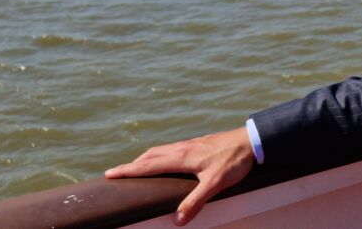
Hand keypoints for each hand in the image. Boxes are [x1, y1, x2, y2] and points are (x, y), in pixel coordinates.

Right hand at [105, 127, 254, 225]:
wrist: (251, 140)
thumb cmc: (234, 160)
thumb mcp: (215, 184)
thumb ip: (196, 201)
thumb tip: (177, 219)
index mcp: (182, 156)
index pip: (148, 165)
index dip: (128, 170)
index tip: (110, 173)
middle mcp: (182, 148)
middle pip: (150, 155)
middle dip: (132, 165)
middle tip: (116, 172)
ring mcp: (189, 144)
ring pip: (160, 150)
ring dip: (144, 158)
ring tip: (135, 167)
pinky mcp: (197, 144)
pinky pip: (170, 148)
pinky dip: (158, 155)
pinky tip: (164, 160)